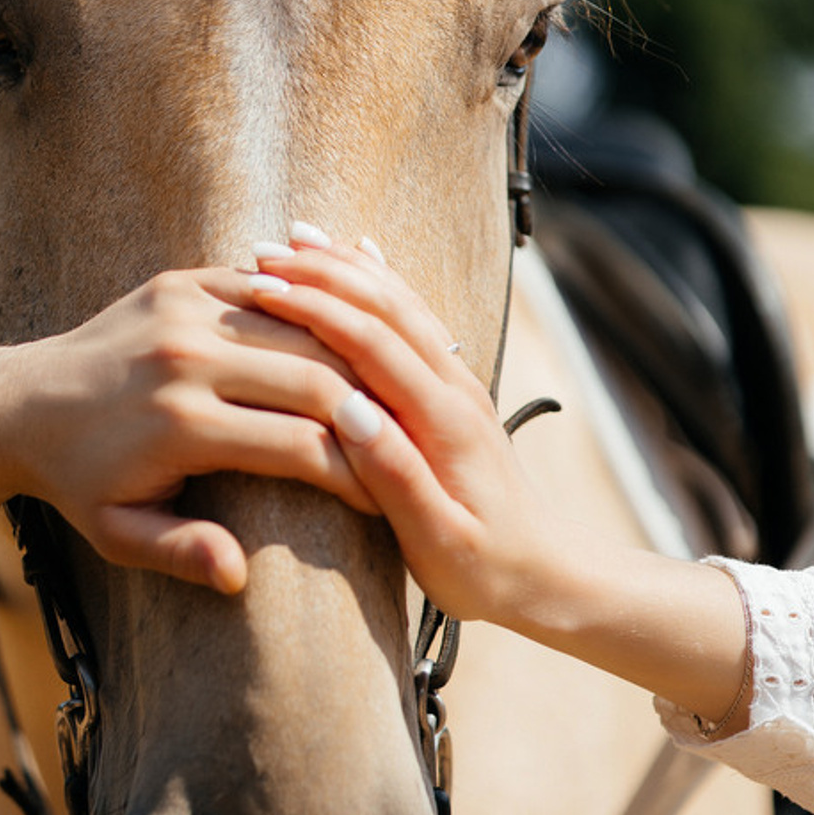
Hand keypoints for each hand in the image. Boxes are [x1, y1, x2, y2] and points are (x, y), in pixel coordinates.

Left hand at [0, 268, 373, 594]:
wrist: (22, 403)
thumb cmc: (78, 481)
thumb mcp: (118, 534)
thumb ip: (179, 553)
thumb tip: (238, 573)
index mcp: (181, 426)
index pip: (301, 447)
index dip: (358, 474)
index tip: (394, 496)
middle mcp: (186, 359)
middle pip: (314, 377)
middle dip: (369, 409)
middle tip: (410, 434)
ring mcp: (183, 309)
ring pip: (298, 325)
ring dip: (348, 354)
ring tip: (389, 385)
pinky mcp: (179, 281)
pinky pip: (262, 289)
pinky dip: (305, 311)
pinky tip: (339, 331)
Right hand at [247, 231, 552, 623]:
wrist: (551, 574)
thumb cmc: (487, 571)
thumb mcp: (438, 542)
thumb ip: (396, 477)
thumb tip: (349, 416)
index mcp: (444, 422)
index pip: (373, 343)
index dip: (317, 310)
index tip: (264, 288)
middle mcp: (453, 387)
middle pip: (385, 306)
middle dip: (323, 273)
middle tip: (262, 254)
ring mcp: (457, 380)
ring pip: (399, 301)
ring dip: (346, 266)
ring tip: (294, 240)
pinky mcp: (452, 385)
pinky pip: (411, 314)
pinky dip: (378, 278)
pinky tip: (356, 254)